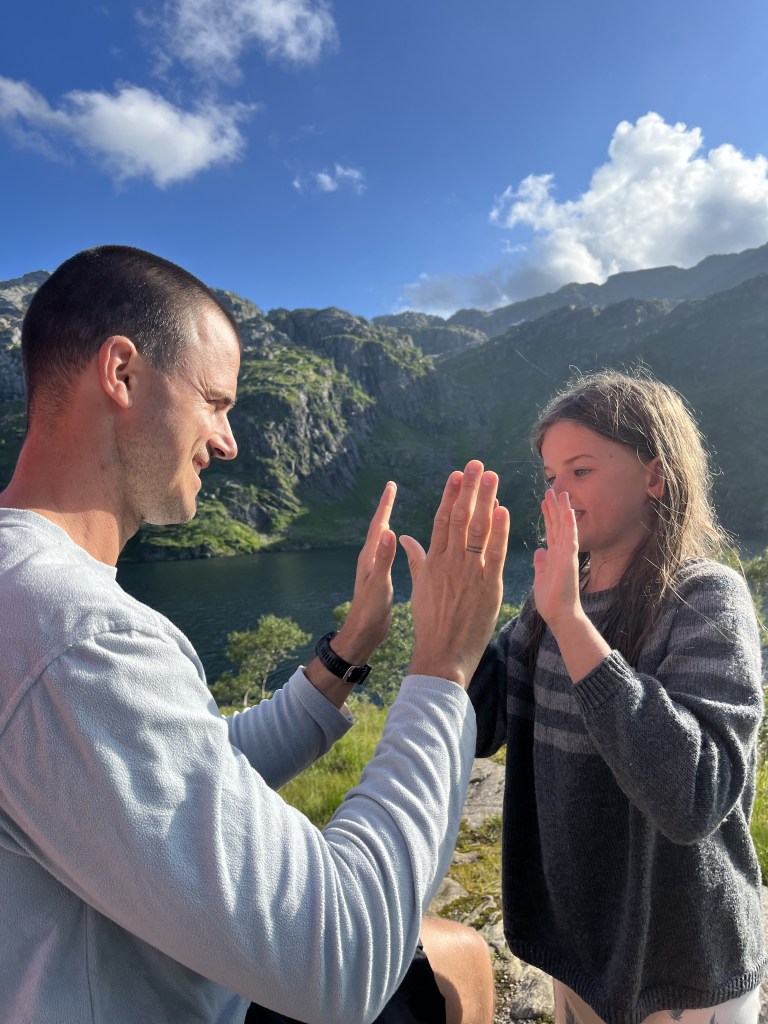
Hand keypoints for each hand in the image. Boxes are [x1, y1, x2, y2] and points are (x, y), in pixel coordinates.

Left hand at [332, 481, 396, 666]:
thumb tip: (387, 531)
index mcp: (370, 557)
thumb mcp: (379, 584)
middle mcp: (370, 558)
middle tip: (392, 488)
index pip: (378, 524)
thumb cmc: (369, 611)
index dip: (385, 505)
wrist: (362, 633)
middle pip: (379, 526)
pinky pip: (387, 551)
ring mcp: (374, 567)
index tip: (391, 485)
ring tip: (394, 508)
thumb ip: (383, 559)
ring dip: (388, 521)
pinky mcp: (379, 576)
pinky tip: (396, 542)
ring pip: (382, 538)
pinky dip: (392, 540)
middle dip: (386, 507)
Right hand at [400, 461, 508, 689]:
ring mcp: (468, 572)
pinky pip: (495, 552)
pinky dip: (500, 530)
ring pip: (478, 529)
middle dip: (470, 488)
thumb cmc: (430, 623)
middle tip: (477, 464)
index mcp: (433, 560)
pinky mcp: (487, 586)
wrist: (442, 653)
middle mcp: (449, 561)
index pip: (443, 519)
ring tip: (493, 477)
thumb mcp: (419, 587)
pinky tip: (503, 509)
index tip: (457, 475)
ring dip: (486, 500)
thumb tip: (403, 538)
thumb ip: (415, 560)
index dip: (451, 495)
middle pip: (461, 517)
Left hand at [532, 488, 581, 629]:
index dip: (547, 516)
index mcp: (554, 556)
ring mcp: (567, 554)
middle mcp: (562, 552)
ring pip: (565, 527)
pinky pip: (570, 538)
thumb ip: (541, 563)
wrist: (560, 615)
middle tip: (551, 489)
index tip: (544, 501)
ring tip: (560, 493)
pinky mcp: (569, 559)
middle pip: (557, 525)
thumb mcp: (541, 576)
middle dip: (554, 507)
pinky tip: (569, 510)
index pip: (550, 531)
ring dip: (563, 510)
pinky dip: (570, 524)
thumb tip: (539, 551)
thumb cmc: (551, 601)